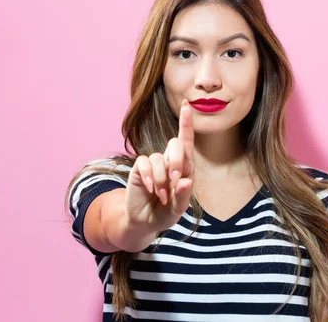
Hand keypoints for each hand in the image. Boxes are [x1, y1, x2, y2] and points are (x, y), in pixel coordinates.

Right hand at [125, 99, 194, 232]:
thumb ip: (182, 195)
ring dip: (161, 179)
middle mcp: (169, 162)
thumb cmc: (165, 213)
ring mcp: (154, 164)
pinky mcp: (140, 168)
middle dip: (176, 162)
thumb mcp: (177, 209)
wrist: (144, 221)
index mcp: (184, 168)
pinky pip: (144, 163)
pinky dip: (149, 177)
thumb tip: (185, 180)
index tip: (187, 106)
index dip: (186, 124)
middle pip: (175, 145)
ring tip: (160, 195)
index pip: (186, 142)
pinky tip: (149, 189)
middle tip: (175, 181)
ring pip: (159, 158)